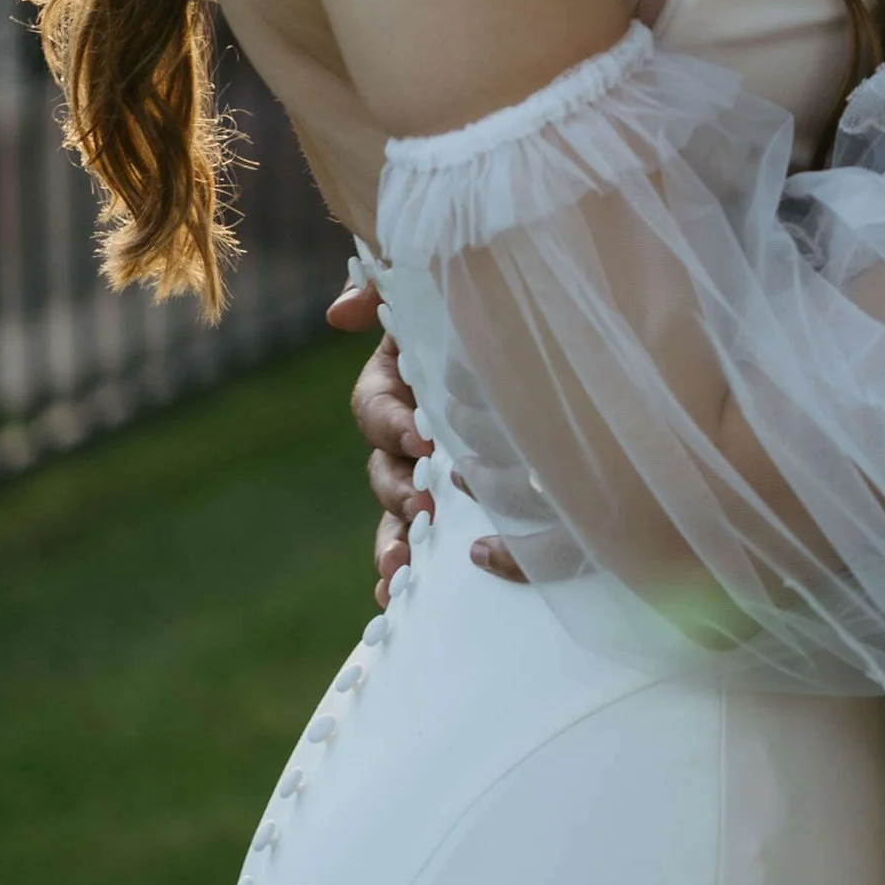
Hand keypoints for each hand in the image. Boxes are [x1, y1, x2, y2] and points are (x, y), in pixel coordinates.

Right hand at [327, 272, 525, 591]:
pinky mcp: (458, 506)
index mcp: (401, 382)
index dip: (391, 424)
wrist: (545, 332)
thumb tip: (338, 315)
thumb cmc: (483, 307)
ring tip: (400, 572)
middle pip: (384, 471)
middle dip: (397, 495)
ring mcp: (431, 473)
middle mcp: (410, 432)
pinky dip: (408, 568)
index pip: (375, 407)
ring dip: (392, 543)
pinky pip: (424, 543)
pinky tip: (400, 594)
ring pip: (397, 515)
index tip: (422, 439)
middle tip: (423, 509)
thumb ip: (385, 290)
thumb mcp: (435, 289)